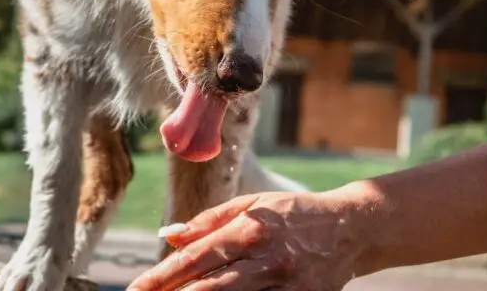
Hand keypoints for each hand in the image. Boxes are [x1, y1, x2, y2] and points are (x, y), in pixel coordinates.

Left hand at [128, 191, 365, 290]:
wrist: (350, 226)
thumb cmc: (293, 213)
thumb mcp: (252, 205)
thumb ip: (210, 221)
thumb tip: (169, 235)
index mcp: (250, 228)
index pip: (196, 256)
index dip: (162, 275)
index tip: (136, 289)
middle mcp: (266, 257)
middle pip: (209, 286)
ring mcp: (286, 283)